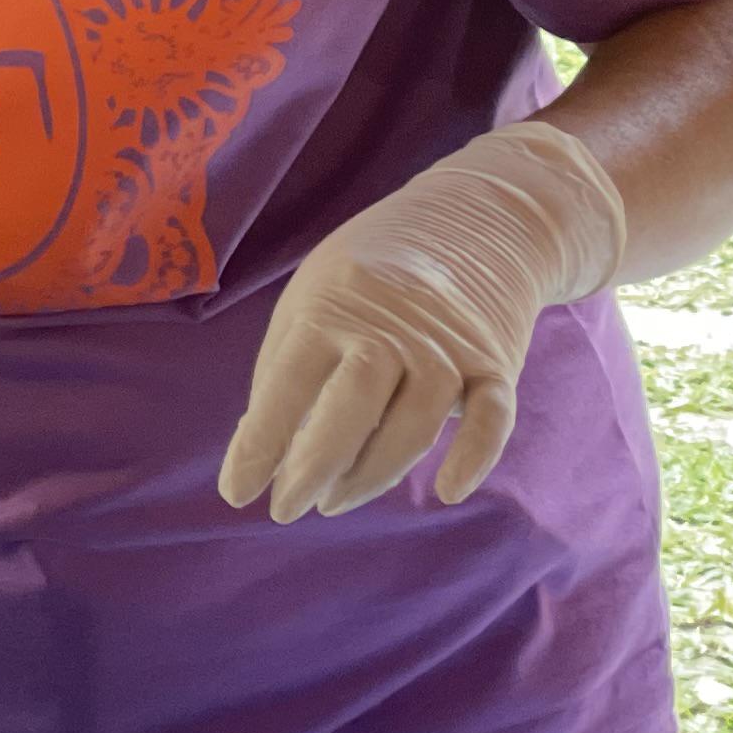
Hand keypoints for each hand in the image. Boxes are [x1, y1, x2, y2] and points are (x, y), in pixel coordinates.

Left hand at [218, 118, 627, 522]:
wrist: (475, 223)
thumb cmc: (368, 277)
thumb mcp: (310, 301)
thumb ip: (284, 371)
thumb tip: (257, 453)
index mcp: (331, 310)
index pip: (288, 385)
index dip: (260, 444)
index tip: (236, 493)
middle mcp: (391, 330)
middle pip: (351, 409)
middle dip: (312, 467)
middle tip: (285, 510)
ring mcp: (448, 349)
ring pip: (413, 427)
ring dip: (372, 475)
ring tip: (333, 503)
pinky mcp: (496, 364)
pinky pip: (493, 419)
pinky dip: (475, 459)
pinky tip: (446, 492)